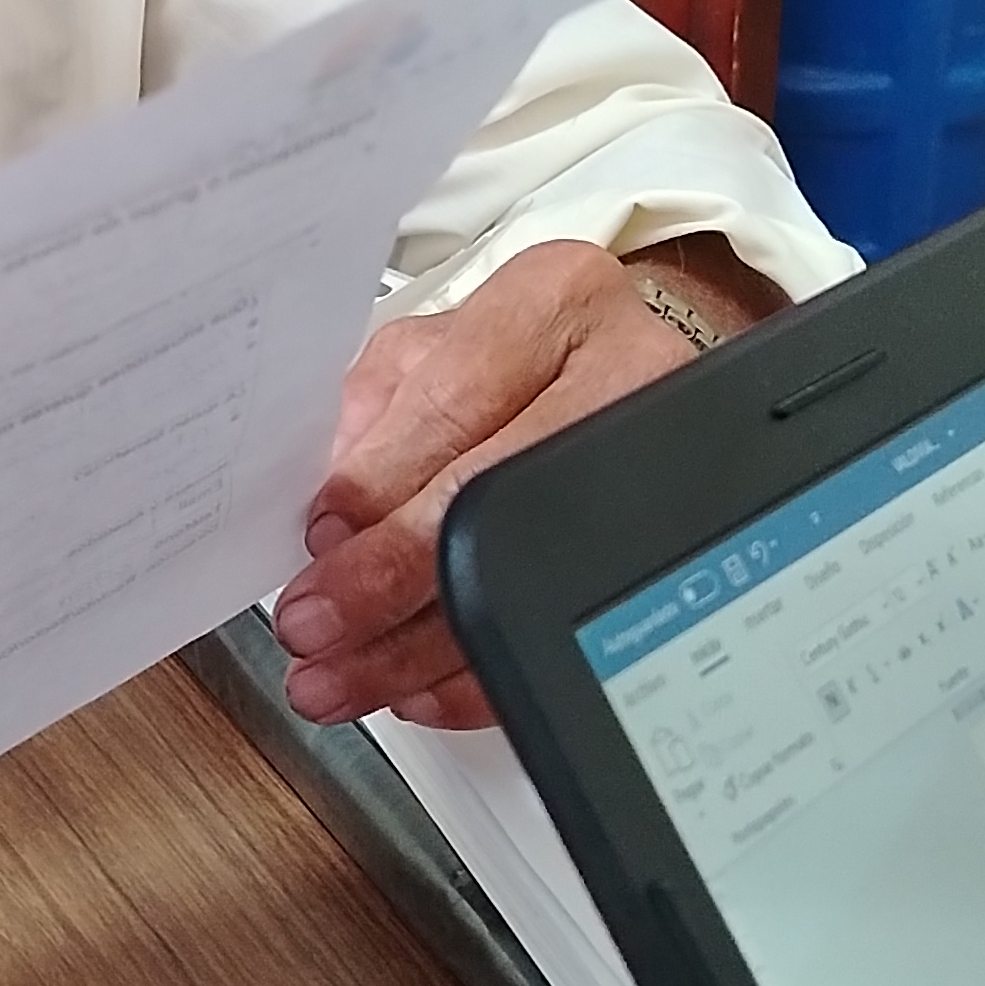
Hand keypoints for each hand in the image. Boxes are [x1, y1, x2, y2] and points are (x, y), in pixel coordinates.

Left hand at [270, 241, 747, 730]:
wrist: (624, 372)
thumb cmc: (517, 360)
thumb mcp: (437, 351)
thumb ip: (373, 417)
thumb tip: (327, 520)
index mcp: (555, 302)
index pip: (452, 401)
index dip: (376, 484)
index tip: (317, 540)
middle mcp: (624, 371)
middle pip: (490, 497)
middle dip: (383, 578)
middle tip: (316, 625)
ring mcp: (661, 462)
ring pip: (524, 575)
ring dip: (414, 648)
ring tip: (344, 674)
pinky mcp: (667, 540)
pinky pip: (562, 624)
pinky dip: (478, 672)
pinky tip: (422, 682)